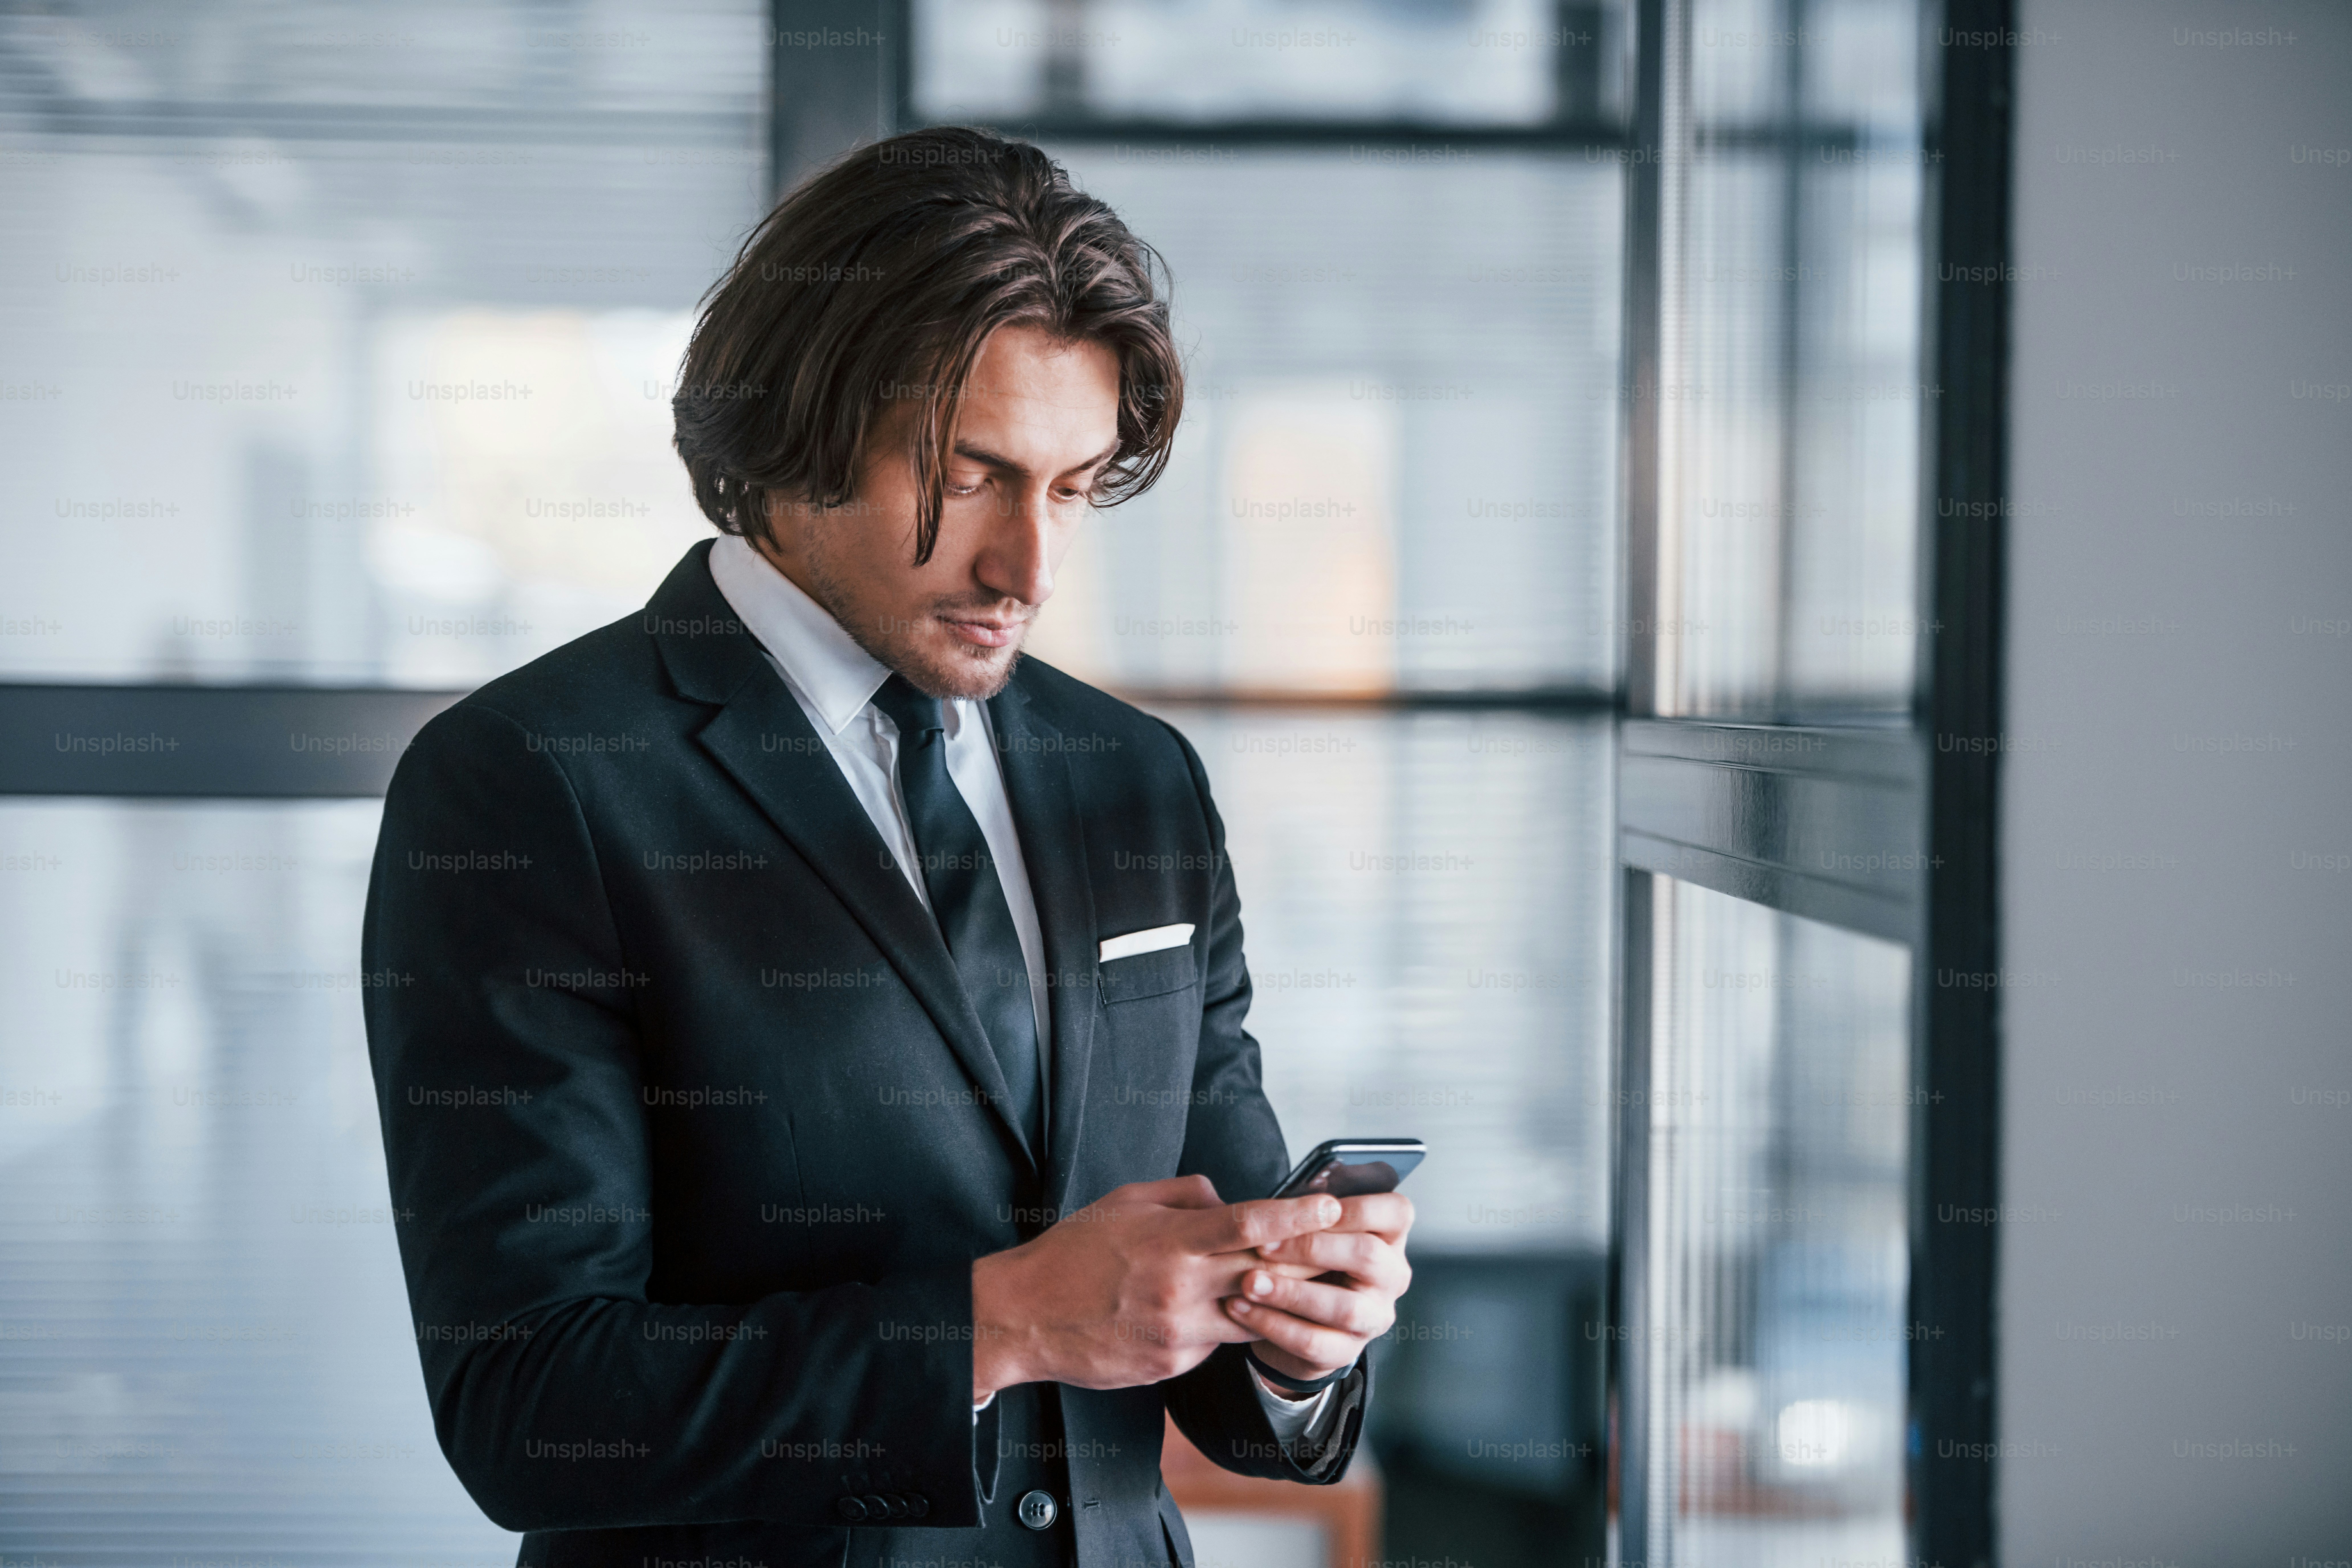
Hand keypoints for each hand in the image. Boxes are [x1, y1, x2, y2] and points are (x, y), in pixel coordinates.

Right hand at [970, 1176, 1343, 1400]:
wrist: (1025, 1315)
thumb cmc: (1075, 1251)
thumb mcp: (1126, 1201)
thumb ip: (1185, 1195)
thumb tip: (1228, 1198)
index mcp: (1172, 1239)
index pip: (1251, 1223)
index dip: (1298, 1214)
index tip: (1333, 1204)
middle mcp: (1181, 1286)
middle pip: (1265, 1274)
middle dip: (1307, 1261)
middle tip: (1339, 1249)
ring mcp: (1179, 1331)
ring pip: (1249, 1315)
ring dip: (1271, 1301)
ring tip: (1290, 1285)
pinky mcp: (1172, 1363)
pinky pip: (1215, 1342)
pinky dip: (1221, 1326)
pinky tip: (1204, 1314)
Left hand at [1223, 1191, 1413, 1383]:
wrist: (1298, 1318)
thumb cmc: (1306, 1260)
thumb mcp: (1310, 1229)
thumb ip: (1298, 1210)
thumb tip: (1246, 1192)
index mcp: (1388, 1236)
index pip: (1396, 1212)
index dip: (1355, 1209)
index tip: (1309, 1208)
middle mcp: (1391, 1276)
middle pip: (1367, 1256)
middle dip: (1311, 1248)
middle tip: (1262, 1245)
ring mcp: (1374, 1317)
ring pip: (1343, 1306)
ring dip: (1291, 1293)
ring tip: (1249, 1282)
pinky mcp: (1347, 1350)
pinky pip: (1314, 1342)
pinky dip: (1273, 1325)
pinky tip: (1241, 1309)